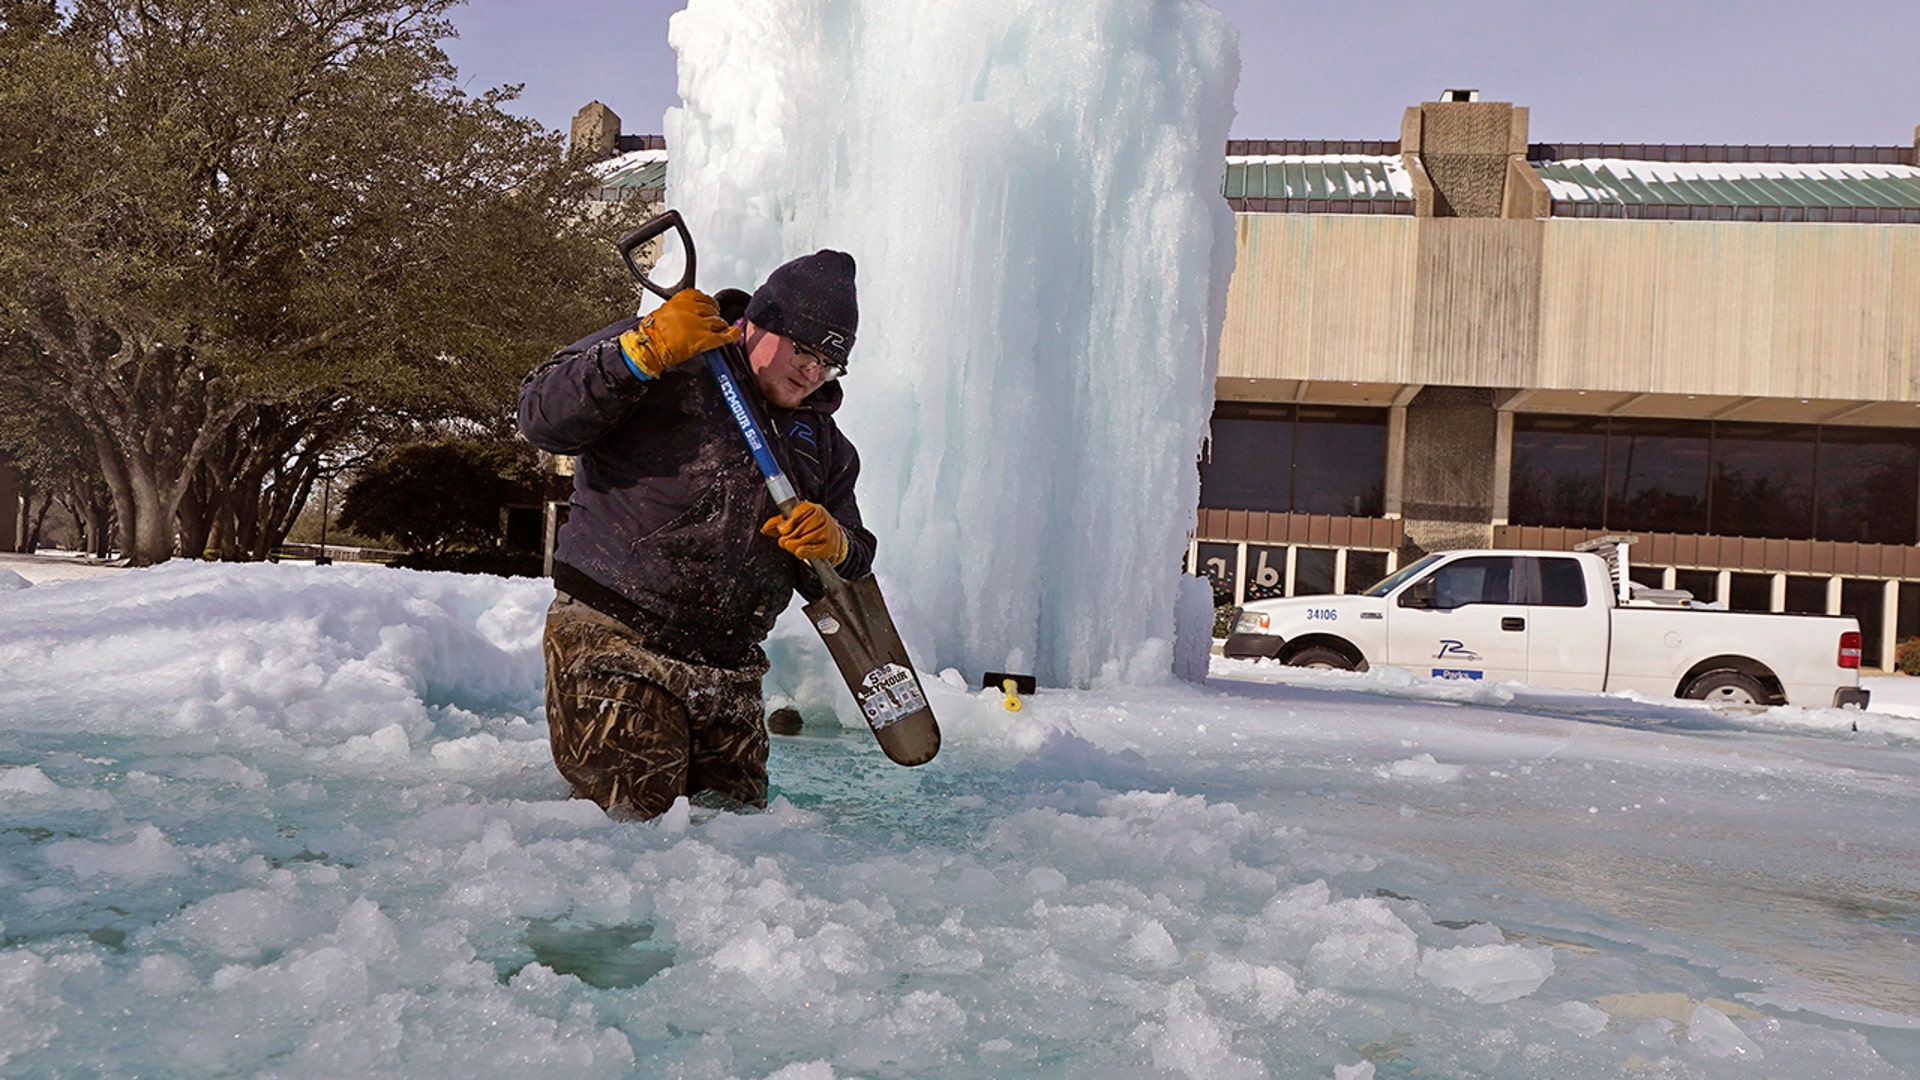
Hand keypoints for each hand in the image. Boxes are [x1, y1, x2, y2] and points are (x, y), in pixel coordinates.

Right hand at [618, 289, 739, 377]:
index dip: (708, 303)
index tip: (709, 306)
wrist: (648, 346)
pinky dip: (732, 335)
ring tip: (718, 330)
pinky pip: (723, 336)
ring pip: (718, 321)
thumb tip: (690, 311)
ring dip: (720, 326)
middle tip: (712, 321)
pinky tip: (736, 334)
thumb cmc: (652, 332)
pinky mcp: (703, 339)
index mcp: (681, 299)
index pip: (701, 296)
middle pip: (711, 309)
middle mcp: (691, 309)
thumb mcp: (664, 311)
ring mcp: (699, 324)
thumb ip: (680, 308)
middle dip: (713, 315)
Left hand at [760, 501, 847, 563]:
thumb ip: (779, 522)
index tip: (783, 528)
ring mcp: (826, 532)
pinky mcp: (828, 546)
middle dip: (787, 536)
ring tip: (793, 544)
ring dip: (793, 546)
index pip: (799, 512)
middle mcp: (822, 518)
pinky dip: (802, 552)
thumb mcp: (795, 519)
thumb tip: (765, 528)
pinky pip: (810, 551)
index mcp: (814, 508)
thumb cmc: (811, 526)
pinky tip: (800, 550)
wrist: (832, 537)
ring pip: (801, 541)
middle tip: (785, 538)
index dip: (788, 522)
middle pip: (797, 529)